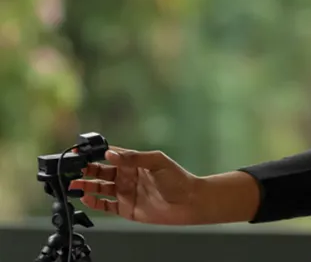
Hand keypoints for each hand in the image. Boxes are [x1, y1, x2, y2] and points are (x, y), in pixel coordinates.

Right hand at [69, 146, 201, 224]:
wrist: (188, 202)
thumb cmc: (178, 179)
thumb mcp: (157, 161)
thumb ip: (133, 157)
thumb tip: (111, 153)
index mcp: (134, 162)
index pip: (110, 155)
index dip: (95, 153)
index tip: (81, 152)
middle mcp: (127, 176)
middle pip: (100, 172)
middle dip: (86, 170)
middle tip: (74, 169)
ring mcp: (125, 192)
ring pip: (99, 188)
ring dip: (86, 186)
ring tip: (74, 184)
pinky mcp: (126, 208)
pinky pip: (105, 205)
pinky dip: (94, 202)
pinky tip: (86, 198)